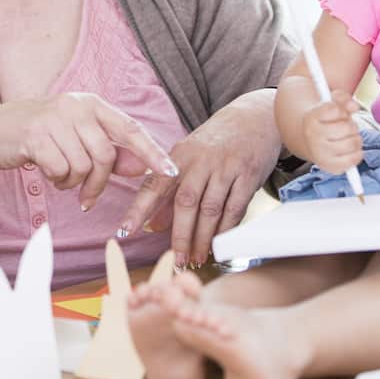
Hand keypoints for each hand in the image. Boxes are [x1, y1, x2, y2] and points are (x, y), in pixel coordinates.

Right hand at [0, 92, 178, 209]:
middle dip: (98, 184)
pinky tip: (47, 173)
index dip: (152, 152)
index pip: (130, 128)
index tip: (171, 172)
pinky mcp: (35, 135)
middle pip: (105, 156)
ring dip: (73, 182)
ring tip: (60, 177)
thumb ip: (110, 150)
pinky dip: (57, 180)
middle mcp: (76, 105)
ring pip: (82, 166)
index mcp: (91, 103)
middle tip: (88, 199)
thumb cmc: (42, 136)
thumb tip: (143, 166)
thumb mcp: (77, 137)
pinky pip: (60, 170)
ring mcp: (54, 119)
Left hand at [117, 92, 281, 267]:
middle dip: (179, 236)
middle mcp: (201, 161)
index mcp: (180, 155)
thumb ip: (170, 189)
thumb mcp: (189, 156)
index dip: (139, 209)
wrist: (254, 118)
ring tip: (196, 257)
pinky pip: (234, 209)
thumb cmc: (216, 142)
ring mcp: (226, 168)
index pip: (155, 184)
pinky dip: (225, 231)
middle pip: (185, 203)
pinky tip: (218, 246)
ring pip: (210, 210)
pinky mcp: (248, 176)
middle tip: (177, 260)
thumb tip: (152, 225)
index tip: (125, 230)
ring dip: (202, 238)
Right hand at [293, 89, 360, 174]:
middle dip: (351, 125)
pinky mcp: (330, 167)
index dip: (342, 110)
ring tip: (348, 138)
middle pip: (348, 127)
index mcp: (311, 118)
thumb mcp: (329, 104)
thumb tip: (354, 106)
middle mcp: (313, 136)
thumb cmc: (324, 122)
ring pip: (353, 143)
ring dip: (356, 139)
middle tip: (345, 127)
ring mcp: (320, 153)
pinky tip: (350, 150)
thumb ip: (343, 98)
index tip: (338, 114)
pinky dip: (357, 153)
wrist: (308, 142)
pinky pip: (354, 159)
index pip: (336, 109)